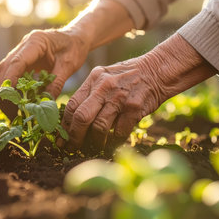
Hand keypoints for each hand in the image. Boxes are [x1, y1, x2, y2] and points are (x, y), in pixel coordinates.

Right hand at [0, 29, 89, 97]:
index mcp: (36, 41)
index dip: (11, 79)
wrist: (77, 38)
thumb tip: (45, 103)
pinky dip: (16, 84)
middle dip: (6, 85)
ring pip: (8, 68)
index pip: (18, 61)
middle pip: (8, 65)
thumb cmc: (75, 47)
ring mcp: (23, 50)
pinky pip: (15, 71)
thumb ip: (56, 83)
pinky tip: (20, 97)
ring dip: (9, 85)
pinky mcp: (25, 57)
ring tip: (13, 104)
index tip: (8, 95)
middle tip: (9, 105)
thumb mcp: (69, 66)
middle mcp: (26, 44)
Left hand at [61, 34, 215, 150]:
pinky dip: (114, 141)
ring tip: (93, 147)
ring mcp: (119, 98)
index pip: (72, 104)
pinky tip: (112, 143)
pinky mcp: (133, 109)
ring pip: (99, 128)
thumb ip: (91, 92)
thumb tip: (73, 117)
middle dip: (74, 137)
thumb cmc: (128, 76)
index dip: (65, 124)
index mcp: (94, 79)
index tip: (62, 137)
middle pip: (81, 117)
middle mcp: (104, 87)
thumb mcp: (105, 76)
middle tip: (72, 148)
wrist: (156, 70)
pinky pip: (119, 132)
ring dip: (95, 142)